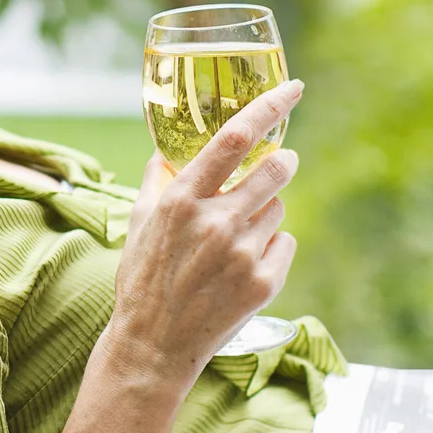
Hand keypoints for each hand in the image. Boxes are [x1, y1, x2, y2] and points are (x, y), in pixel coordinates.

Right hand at [107, 79, 304, 388]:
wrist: (154, 344)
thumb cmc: (142, 277)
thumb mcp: (139, 221)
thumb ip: (158, 179)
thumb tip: (169, 148)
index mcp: (181, 199)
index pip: (234, 139)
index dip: (269, 107)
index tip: (294, 88)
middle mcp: (215, 221)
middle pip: (275, 169)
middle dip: (282, 163)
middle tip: (279, 164)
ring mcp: (243, 253)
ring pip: (278, 208)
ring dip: (264, 212)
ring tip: (234, 238)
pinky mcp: (264, 282)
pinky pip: (284, 243)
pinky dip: (270, 247)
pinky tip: (242, 265)